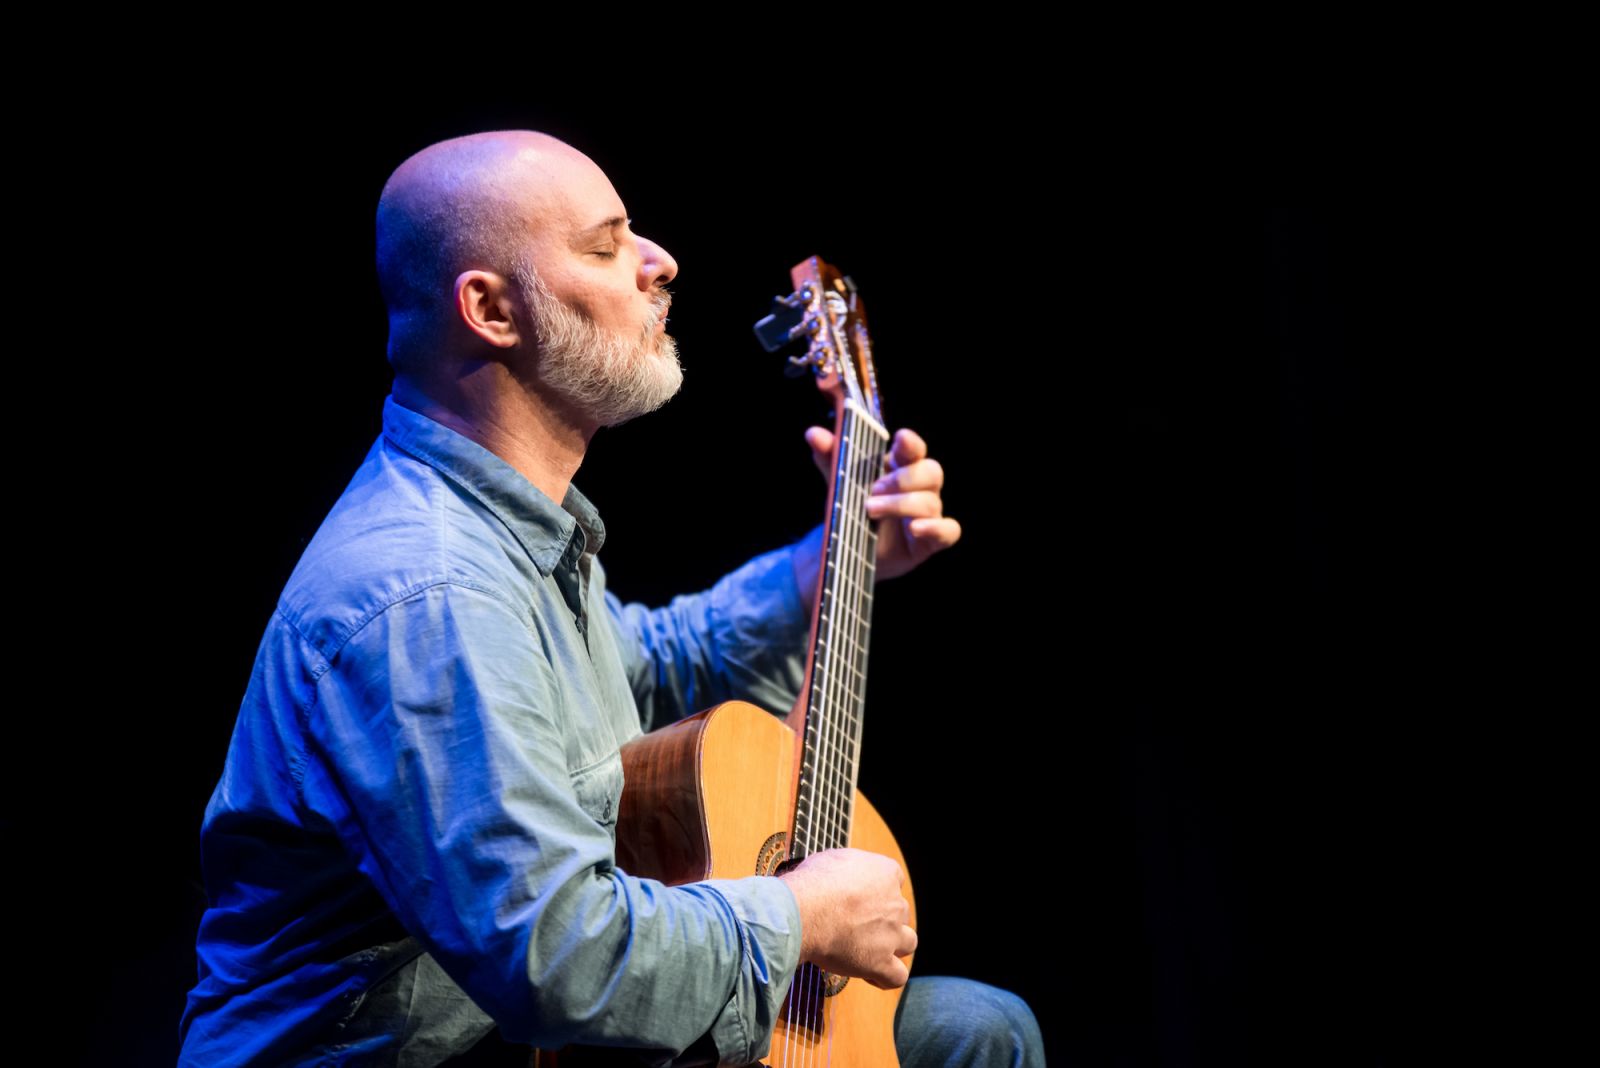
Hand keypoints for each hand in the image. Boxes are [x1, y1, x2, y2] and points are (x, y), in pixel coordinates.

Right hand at [778, 847, 916, 988]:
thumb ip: (847, 868)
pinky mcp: (881, 962)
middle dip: (884, 919)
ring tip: (870, 950)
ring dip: (894, 946)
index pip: (894, 880)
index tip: (861, 897)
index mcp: (886, 872)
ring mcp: (891, 934)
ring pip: (909, 942)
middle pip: (900, 912)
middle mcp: (895, 903)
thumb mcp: (832, 858)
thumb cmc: (813, 883)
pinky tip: (870, 975)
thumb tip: (838, 875)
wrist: (806, 911)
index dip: (878, 891)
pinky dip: (887, 977)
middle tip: (857, 924)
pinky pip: (897, 976)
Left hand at [805, 426, 961, 580]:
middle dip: (903, 479)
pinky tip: (915, 528)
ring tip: (871, 511)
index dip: (911, 443)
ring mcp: (928, 513)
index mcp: (900, 466)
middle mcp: (920, 487)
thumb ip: (831, 458)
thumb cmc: (852, 507)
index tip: (901, 439)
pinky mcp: (931, 539)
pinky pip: (949, 530)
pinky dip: (935, 528)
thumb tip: (813, 434)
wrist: (850, 547)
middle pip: (931, 471)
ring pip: (931, 501)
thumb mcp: (839, 482)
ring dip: (901, 505)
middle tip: (873, 489)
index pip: (914, 449)